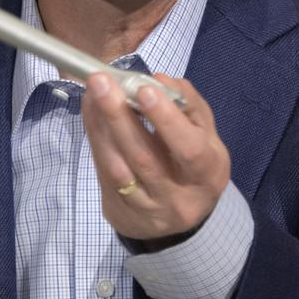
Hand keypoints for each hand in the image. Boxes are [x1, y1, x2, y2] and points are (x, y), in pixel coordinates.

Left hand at [81, 72, 229, 242]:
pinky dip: (95, 138)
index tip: (144, 89)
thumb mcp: (205, 134)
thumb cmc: (194, 163)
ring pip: (118, 168)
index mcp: (208, 174)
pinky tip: (91, 112)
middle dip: (119, 116)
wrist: (176, 218)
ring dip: (100, 126)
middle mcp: (178, 197)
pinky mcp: (120, 209)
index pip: (189, 149)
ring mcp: (146, 208)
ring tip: (91, 92)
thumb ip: (188, 104)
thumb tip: (160, 80)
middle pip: (144, 158)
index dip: (166, 119)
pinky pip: (103, 171)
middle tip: (102, 82)